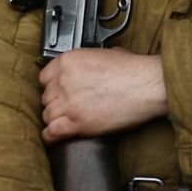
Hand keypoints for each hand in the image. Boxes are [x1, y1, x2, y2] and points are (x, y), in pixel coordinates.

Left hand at [40, 47, 167, 142]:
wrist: (147, 85)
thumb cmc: (133, 70)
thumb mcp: (102, 54)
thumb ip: (83, 63)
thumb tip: (82, 72)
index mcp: (68, 61)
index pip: (44, 78)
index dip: (53, 86)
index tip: (59, 92)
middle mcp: (64, 80)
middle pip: (46, 97)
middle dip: (57, 103)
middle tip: (70, 107)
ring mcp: (69, 102)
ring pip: (47, 115)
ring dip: (56, 119)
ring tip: (68, 121)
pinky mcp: (78, 123)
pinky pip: (52, 132)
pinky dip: (52, 136)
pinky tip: (56, 136)